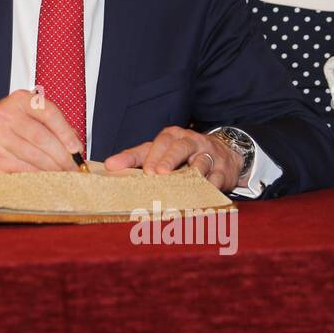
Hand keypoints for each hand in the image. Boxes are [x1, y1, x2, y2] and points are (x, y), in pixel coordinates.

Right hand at [0, 89, 82, 172]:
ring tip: (63, 174)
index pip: (49, 113)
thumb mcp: (24, 115)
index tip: (76, 148)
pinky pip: (25, 170)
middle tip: (73, 167)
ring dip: (54, 169)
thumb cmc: (4, 129)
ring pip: (35, 157)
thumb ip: (50, 124)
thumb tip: (75, 145)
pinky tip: (47, 177)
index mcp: (18, 101)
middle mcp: (5, 116)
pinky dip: (40, 176)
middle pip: (43, 138)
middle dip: (63, 156)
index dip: (66, 132)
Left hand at [104, 126, 242, 191]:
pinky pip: (217, 178)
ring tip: (180, 185)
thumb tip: (108, 167)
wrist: (224, 154)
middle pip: (178, 147)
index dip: (132, 157)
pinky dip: (209, 187)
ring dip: (190, 173)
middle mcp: (189, 142)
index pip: (150, 146)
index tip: (115, 166)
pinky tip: (201, 195)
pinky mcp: (223, 170)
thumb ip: (135, 158)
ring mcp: (208, 155)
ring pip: (200, 162)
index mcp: (170, 137)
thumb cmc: (184, 154)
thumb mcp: (160, 152)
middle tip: (155, 174)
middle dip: (166, 159)